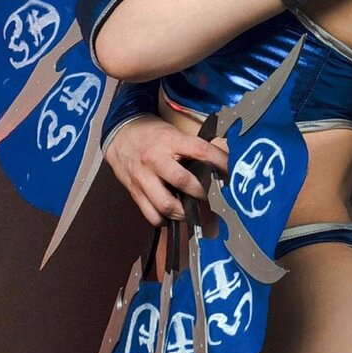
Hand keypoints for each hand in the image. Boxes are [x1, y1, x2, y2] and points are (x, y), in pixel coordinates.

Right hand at [103, 114, 229, 225]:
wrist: (120, 134)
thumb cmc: (153, 135)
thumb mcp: (176, 133)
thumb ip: (198, 147)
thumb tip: (226, 158)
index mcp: (170, 141)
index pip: (201, 150)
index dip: (219, 162)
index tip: (231, 173)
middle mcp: (156, 159)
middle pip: (183, 181)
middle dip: (201, 194)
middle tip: (209, 198)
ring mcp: (144, 177)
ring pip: (166, 204)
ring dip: (184, 212)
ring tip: (192, 211)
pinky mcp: (135, 192)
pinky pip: (151, 214)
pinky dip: (165, 219)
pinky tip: (172, 213)